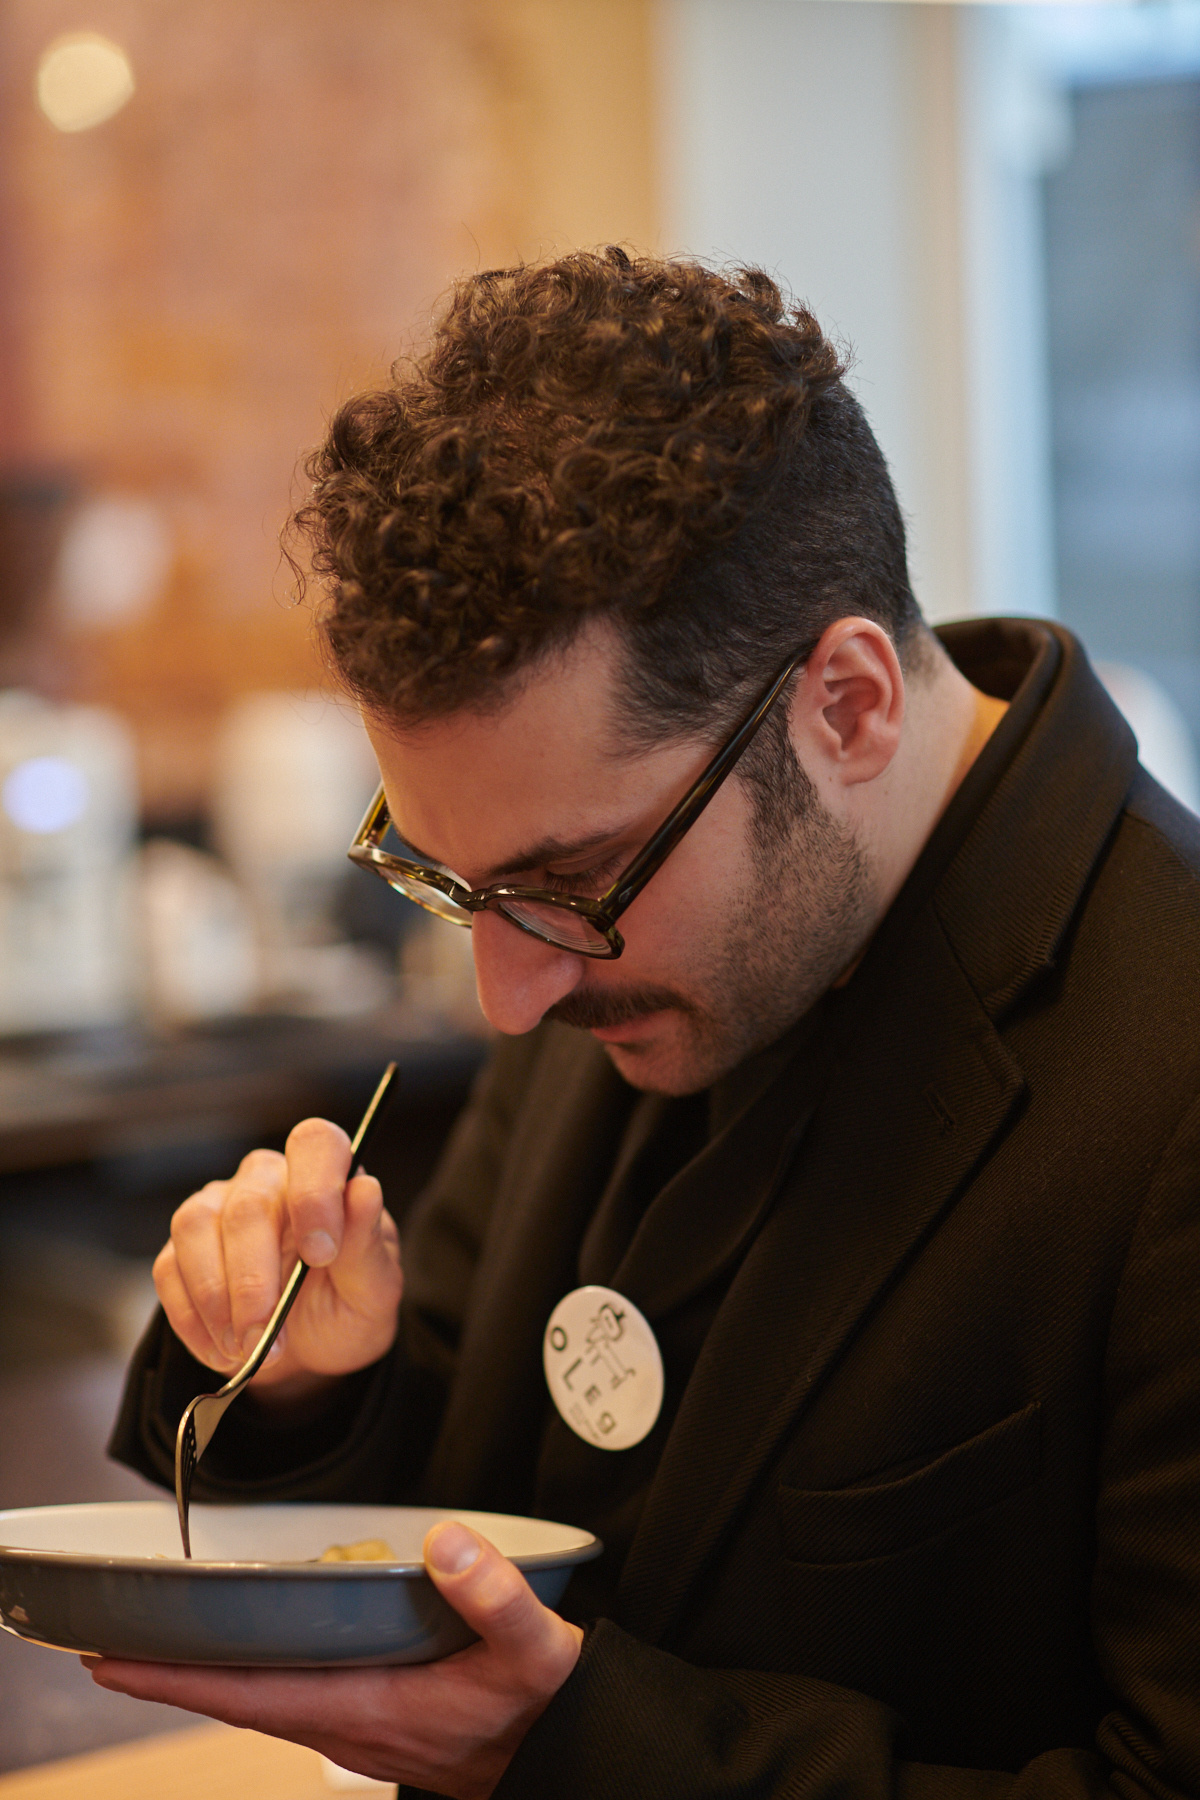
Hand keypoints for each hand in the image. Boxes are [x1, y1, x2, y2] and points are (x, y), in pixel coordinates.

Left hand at [86, 1522, 584, 1799]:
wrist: (567, 1759)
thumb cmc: (544, 1711)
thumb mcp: (536, 1652)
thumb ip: (494, 1596)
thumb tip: (444, 1541)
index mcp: (371, 1709)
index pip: (249, 1695)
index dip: (177, 1678)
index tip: (113, 1662)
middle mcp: (351, 1724)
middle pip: (237, 1700)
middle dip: (172, 1675)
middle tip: (108, 1647)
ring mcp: (359, 1727)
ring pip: (260, 1702)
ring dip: (207, 1677)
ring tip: (160, 1648)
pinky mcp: (374, 1719)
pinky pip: (291, 1698)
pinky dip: (254, 1678)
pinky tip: (251, 1655)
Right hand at [152, 1118, 402, 1395]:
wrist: (309, 1356)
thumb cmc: (347, 1310)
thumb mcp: (373, 1291)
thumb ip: (367, 1243)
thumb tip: (365, 1189)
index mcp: (325, 1176)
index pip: (315, 1145)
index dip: (315, 1193)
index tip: (322, 1255)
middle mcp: (268, 1181)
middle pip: (248, 1206)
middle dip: (253, 1280)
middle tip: (265, 1336)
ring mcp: (218, 1207)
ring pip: (196, 1227)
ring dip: (215, 1298)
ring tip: (243, 1347)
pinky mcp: (182, 1247)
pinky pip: (169, 1268)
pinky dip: (191, 1317)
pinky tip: (221, 1349)